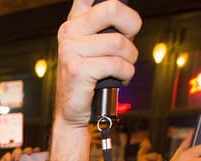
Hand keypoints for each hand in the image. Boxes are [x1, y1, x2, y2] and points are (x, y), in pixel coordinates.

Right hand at [0, 147, 44, 160]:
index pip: (31, 156)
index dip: (35, 152)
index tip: (38, 150)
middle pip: (25, 151)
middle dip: (28, 150)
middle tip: (29, 154)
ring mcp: (12, 160)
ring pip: (17, 150)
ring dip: (18, 153)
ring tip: (17, 160)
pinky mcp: (4, 160)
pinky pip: (7, 154)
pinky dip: (8, 157)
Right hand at [53, 0, 141, 128]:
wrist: (73, 110)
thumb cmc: (89, 78)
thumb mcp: (95, 46)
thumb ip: (107, 25)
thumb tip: (131, 18)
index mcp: (74, 21)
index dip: (116, 2)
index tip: (121, 18)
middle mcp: (69, 31)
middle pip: (112, 9)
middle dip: (131, 26)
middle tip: (128, 42)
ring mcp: (70, 50)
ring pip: (119, 43)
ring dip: (130, 58)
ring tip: (122, 68)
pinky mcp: (78, 70)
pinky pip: (117, 64)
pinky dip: (126, 74)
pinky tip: (118, 78)